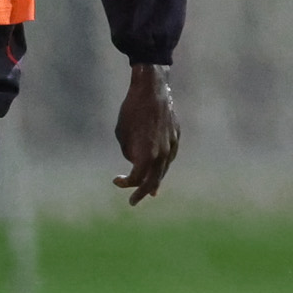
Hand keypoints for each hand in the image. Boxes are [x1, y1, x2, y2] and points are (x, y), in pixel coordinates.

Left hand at [112, 63, 178, 205]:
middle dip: (142, 192)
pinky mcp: (176, 138)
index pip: (136, 179)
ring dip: (155, 181)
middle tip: (133, 202)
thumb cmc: (131, 111)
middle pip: (153, 181)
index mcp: (146, 155)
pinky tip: (160, 171)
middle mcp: (162, 154)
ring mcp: (172, 146)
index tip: (115, 180)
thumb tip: (136, 160)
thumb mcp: (122, 133)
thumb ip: (130, 151)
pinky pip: (169, 158)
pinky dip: (163, 167)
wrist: (152, 90)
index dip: (125, 183)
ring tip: (150, 192)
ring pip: (163, 170)